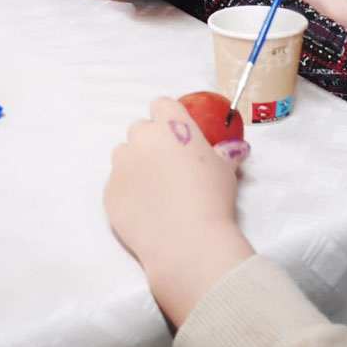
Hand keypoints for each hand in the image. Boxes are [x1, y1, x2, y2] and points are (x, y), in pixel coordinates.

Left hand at [104, 96, 253, 324]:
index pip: (162, 105)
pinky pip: (117, 184)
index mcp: (171, 126)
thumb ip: (227, 153)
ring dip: (136, 164)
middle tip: (169, 165)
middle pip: (140, 129)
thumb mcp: (226, 171)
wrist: (185, 241)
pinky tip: (147, 209)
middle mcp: (141, 139)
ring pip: (124, 155)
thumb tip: (237, 149)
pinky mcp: (109, 192)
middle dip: (152, 141)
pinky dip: (128, 191)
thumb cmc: (211, 198)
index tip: (179, 135)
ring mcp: (121, 166)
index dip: (169, 118)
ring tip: (156, 188)